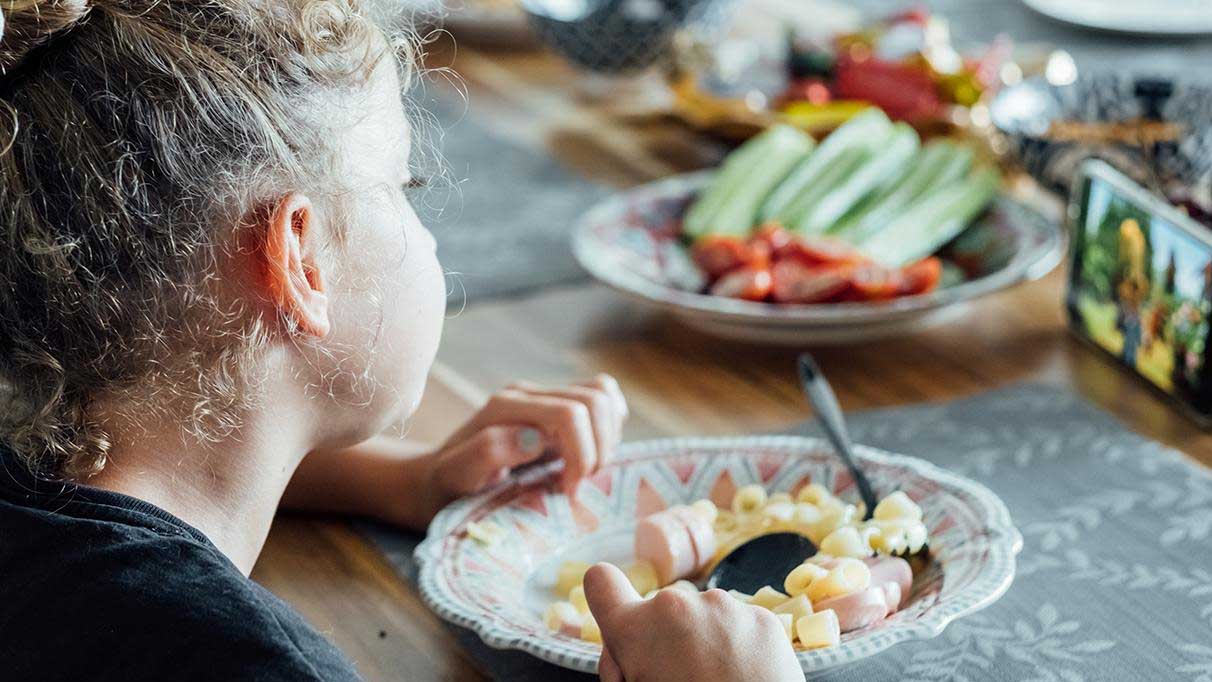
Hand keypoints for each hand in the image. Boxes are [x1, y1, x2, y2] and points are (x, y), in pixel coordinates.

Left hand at [421, 374, 627, 513]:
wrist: (437, 480)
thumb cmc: (446, 485)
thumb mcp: (456, 476)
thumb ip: (488, 451)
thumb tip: (534, 436)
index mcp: (507, 406)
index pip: (570, 413)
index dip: (582, 454)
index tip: (568, 492)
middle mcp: (528, 394)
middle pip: (594, 401)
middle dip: (598, 448)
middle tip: (578, 484)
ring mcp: (545, 398)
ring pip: (604, 396)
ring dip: (606, 438)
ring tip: (584, 471)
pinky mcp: (557, 409)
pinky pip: (602, 400)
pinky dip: (608, 427)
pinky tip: (590, 454)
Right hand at [583, 563, 804, 681]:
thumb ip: (623, 660)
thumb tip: (629, 647)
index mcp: (636, 629)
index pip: (601, 582)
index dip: (607, 599)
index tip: (619, 616)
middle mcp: (677, 604)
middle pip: (661, 611)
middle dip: (667, 639)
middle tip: (680, 680)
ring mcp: (725, 607)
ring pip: (704, 617)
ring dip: (706, 641)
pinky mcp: (764, 618)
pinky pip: (740, 624)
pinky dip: (740, 647)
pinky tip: (744, 677)